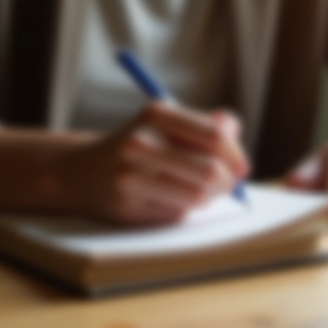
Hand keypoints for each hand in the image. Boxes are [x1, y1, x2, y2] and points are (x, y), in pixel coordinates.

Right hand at [56, 102, 249, 224]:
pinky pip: (178, 214)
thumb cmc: (141, 143)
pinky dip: (183, 209)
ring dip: (207, 198)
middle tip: (227, 184)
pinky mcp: (128, 207)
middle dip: (227, 182)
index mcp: (157, 114)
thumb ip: (207, 125)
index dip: (236, 154)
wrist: (85, 171)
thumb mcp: (168, 122)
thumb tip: (236, 141)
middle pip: (209, 171)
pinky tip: (167, 198)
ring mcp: (132, 176)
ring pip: (197, 197)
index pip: (214, 136)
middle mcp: (141, 143)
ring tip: (199, 190)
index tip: (242, 166)